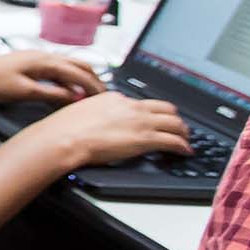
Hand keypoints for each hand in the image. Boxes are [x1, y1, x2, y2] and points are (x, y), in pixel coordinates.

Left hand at [0, 52, 105, 105]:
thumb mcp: (23, 92)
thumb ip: (50, 94)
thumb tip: (73, 97)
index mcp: (43, 60)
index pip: (77, 72)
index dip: (92, 85)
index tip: (104, 97)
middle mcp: (42, 55)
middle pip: (76, 65)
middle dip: (91, 79)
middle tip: (103, 94)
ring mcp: (34, 59)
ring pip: (66, 67)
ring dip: (79, 79)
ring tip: (88, 94)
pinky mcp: (27, 65)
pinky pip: (54, 71)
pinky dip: (65, 80)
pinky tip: (65, 91)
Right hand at [13, 92, 190, 170]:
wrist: (63, 138)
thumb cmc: (63, 129)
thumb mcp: (79, 112)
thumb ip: (93, 114)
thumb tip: (93, 120)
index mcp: (115, 98)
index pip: (142, 102)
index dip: (151, 112)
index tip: (152, 118)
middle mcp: (131, 107)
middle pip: (165, 108)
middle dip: (175, 118)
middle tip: (177, 127)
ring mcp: (140, 122)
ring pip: (175, 123)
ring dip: (183, 132)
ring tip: (185, 140)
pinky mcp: (145, 138)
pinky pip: (172, 140)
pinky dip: (182, 146)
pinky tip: (184, 151)